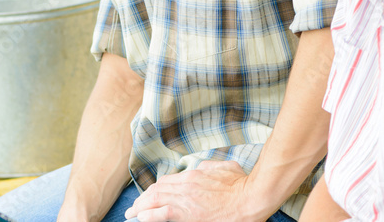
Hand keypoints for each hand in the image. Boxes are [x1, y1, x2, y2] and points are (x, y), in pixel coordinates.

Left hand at [123, 161, 254, 221]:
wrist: (250, 197)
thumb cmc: (242, 183)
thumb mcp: (225, 167)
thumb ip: (211, 167)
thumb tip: (204, 168)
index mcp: (193, 175)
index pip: (166, 181)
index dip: (154, 189)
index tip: (148, 195)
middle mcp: (185, 186)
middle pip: (157, 190)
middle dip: (143, 199)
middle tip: (134, 207)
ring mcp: (185, 200)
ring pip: (155, 200)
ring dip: (141, 207)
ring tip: (132, 214)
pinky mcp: (188, 215)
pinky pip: (162, 214)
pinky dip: (149, 215)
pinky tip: (141, 218)